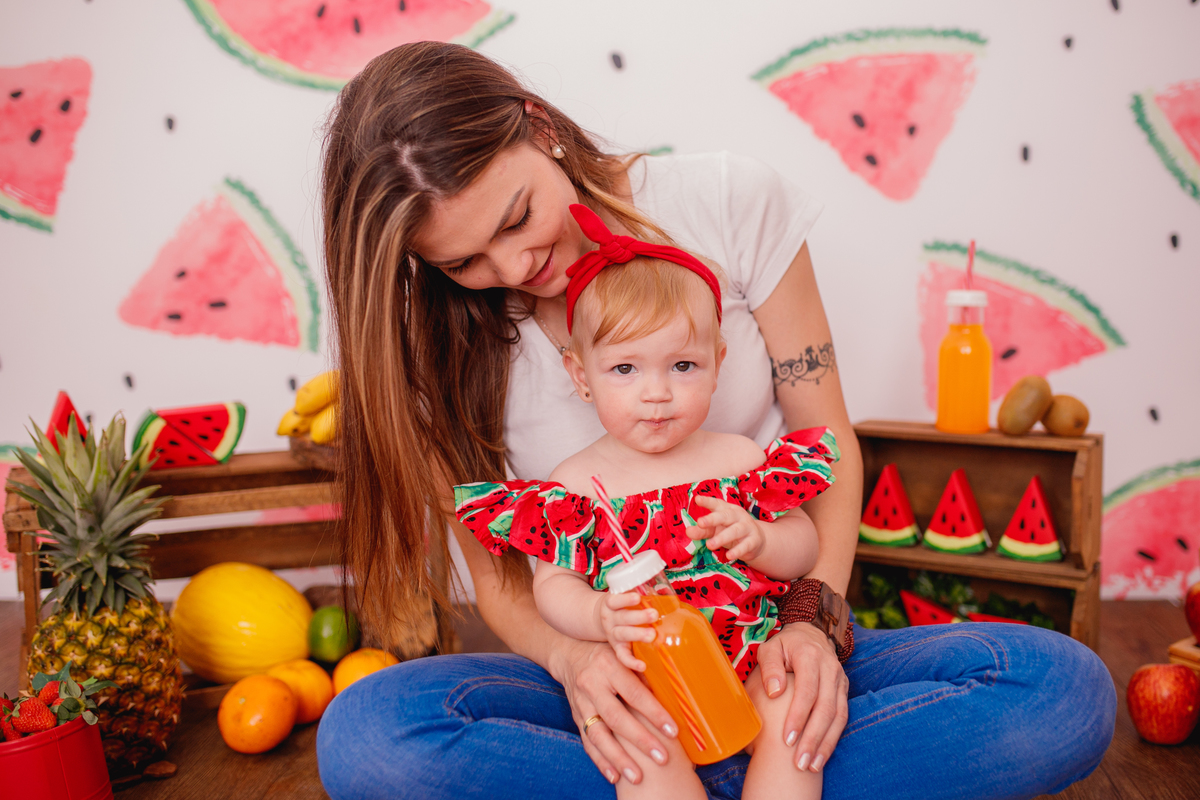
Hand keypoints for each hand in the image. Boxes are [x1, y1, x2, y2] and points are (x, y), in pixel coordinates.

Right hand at [550, 638, 679, 785]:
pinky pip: (587, 742)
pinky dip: (601, 761)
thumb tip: (672, 692)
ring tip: (637, 776)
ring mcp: (581, 703)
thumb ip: (642, 671)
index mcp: (608, 666)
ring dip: (619, 758)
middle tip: (662, 757)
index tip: (672, 730)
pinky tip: (615, 776)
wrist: (569, 654)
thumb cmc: (606, 653)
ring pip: (599, 735)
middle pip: (616, 717)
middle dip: (640, 740)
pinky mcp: (576, 717)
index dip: (654, 712)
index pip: (634, 692)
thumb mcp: (623, 653)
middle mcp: (592, 685)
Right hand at [596, 591, 658, 671]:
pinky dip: (631, 662)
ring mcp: (612, 634)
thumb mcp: (622, 597)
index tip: (637, 597)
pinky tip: (642, 665)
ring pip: (623, 634)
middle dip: (639, 617)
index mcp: (610, 604)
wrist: (602, 619)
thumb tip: (667, 594)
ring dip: (638, 635)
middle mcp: (610, 619)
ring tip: (652, 635)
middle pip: (623, 618)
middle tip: (654, 614)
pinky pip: (622, 656)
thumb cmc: (621, 605)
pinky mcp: (616, 648)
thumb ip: (639, 594)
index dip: (625, 599)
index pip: (614, 600)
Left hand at [684, 495, 767, 561]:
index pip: (716, 504)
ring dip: (721, 538)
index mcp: (726, 509)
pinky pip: (745, 545)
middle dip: (712, 519)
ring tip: (709, 545)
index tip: (697, 499)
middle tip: (700, 522)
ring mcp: (747, 527)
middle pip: (725, 516)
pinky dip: (738, 551)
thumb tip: (688, 532)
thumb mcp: (715, 529)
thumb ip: (702, 530)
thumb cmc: (730, 530)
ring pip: (734, 531)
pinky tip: (729, 556)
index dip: (707, 501)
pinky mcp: (753, 540)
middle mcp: (737, 515)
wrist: (756, 540)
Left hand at [755, 621, 848, 772]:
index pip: (807, 690)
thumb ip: (770, 667)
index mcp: (810, 656)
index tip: (786, 739)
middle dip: (812, 738)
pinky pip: (843, 717)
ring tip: (811, 766)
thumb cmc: (784, 645)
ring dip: (825, 743)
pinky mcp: (844, 691)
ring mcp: (840, 680)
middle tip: (799, 762)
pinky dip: (833, 738)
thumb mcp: (770, 648)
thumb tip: (774, 692)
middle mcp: (830, 668)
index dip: (798, 716)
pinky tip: (822, 756)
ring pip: (838, 716)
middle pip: (825, 707)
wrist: (811, 634)